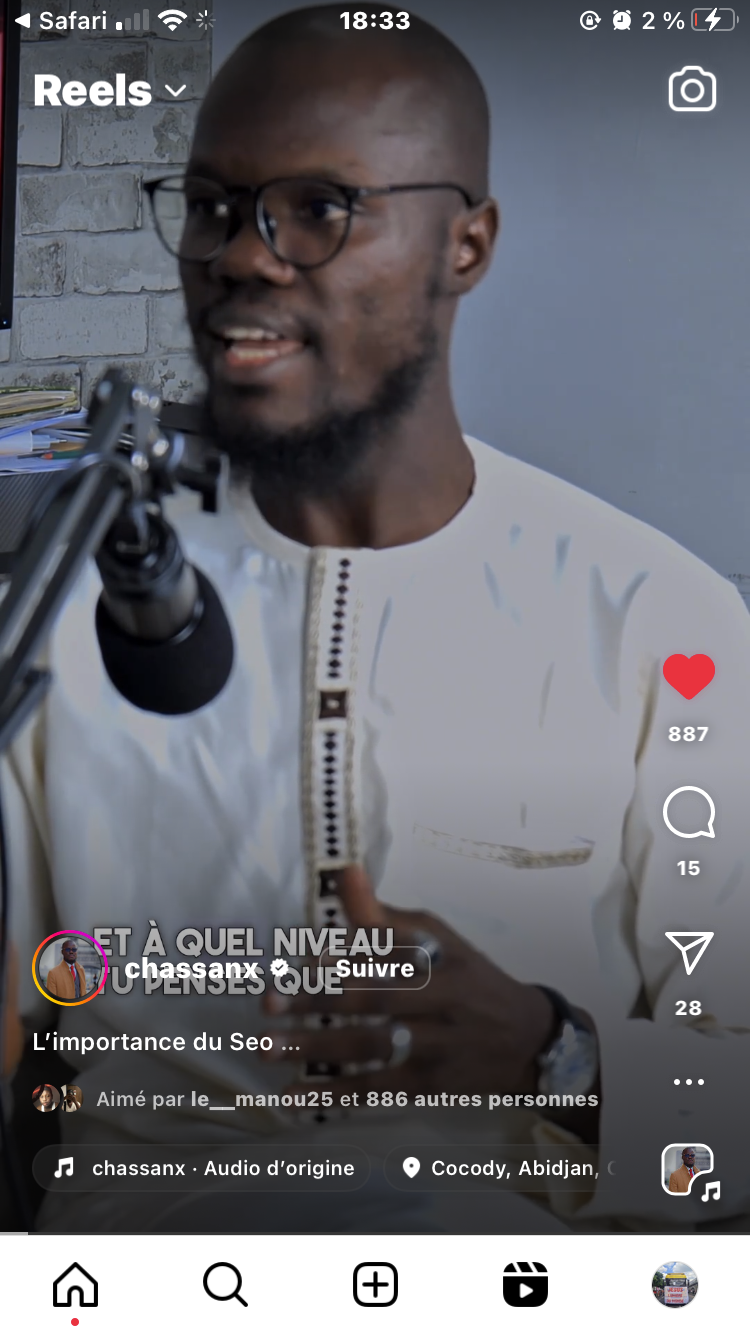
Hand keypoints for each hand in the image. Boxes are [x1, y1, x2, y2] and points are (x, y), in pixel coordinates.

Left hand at [260, 865, 556, 1102]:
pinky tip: (294, 1094)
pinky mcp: (429, 1085)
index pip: (393, 948)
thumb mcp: (439, 940)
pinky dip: (335, 1092)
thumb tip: (344, 872)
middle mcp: (441, 1002)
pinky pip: (378, 1089)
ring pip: (373, 1046)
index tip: (305, 951)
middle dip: (319, 999)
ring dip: (317, 1047)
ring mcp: (436, 1048)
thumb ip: (386, 916)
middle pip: (377, 999)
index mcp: (441, 959)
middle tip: (268, 1003)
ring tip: (267, 1047)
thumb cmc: (468, 980)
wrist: (525, 1040)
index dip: (351, 949)